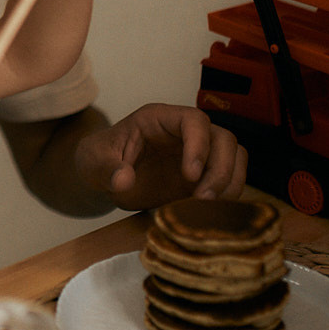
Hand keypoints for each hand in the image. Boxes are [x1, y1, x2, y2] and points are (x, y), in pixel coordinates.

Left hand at [74, 103, 247, 211]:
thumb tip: (123, 180)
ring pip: (234, 155)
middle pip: (223, 138)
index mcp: (159, 119)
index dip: (198, 145)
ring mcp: (197, 153)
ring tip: (207, 205)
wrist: (104, 176)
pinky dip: (227, 194)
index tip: (190, 175)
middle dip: (220, 168)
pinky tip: (208, 210)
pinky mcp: (203, 175)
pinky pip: (229, 178)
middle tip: (202, 198)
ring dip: (229, 181)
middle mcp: (184, 132)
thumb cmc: (99, 159)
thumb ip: (107, 169)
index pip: (193, 120)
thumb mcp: (94, 162)